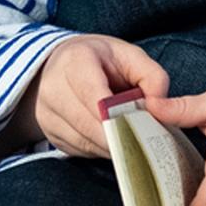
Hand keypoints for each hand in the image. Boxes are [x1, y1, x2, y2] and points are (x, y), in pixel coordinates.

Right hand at [0, 36, 172, 159]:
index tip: (140, 127)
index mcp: (75, 61)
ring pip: (85, 142)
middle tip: (143, 139)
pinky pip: (79, 150)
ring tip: (130, 137)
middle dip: (120, 135)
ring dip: (111, 145)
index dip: (118, 117)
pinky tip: (111, 138)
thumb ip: (153, 76)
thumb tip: (159, 106)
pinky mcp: (49, 133)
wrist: (60, 64)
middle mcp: (53, 87)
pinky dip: (99, 148)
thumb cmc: (100, 60)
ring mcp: (46, 113)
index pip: (95, 97)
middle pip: (89, 125)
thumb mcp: (130, 56)